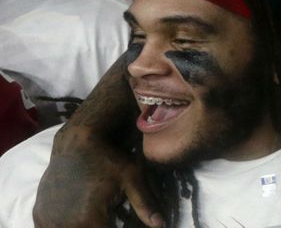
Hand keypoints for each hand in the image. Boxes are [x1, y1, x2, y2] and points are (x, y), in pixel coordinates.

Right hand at [34, 125, 162, 227]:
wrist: (75, 144)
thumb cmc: (107, 159)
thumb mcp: (131, 178)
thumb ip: (145, 204)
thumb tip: (160, 225)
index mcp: (89, 219)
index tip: (119, 221)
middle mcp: (66, 224)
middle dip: (100, 227)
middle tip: (108, 217)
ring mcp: (49, 220)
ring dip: (82, 226)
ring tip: (93, 215)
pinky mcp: (39, 215)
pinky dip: (63, 226)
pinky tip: (74, 216)